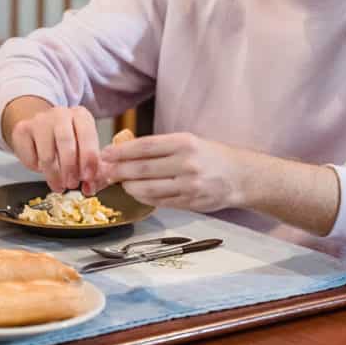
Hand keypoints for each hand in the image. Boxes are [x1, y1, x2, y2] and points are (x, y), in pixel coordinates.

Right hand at [6, 105, 103, 193]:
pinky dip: (37, 169)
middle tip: (72, 184)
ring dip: (54, 175)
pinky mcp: (22, 130)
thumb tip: (89, 186)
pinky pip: (30, 158)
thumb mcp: (83, 147)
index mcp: (80, 115)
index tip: (88, 177)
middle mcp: (60, 113)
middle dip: (70, 168)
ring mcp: (39, 120)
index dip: (89, 158)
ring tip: (59, 185)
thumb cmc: (67, 141)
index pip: (87, 134)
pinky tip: (42, 168)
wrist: (40, 128)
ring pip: (47, 154)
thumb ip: (89, 165)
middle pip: (65, 142)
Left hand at [100, 132, 248, 211]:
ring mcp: (189, 185)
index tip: (105, 153)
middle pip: (142, 168)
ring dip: (128, 186)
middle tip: (105, 171)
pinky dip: (143, 197)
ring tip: (120, 182)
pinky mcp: (190, 203)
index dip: (120, 151)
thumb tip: (122, 149)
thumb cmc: (209, 156)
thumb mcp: (187, 141)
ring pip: (148, 188)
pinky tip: (136, 192)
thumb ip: (158, 146)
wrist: (240, 176)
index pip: (144, 146)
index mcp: (184, 143)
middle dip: (118, 170)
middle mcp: (187, 163)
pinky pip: (159, 201)